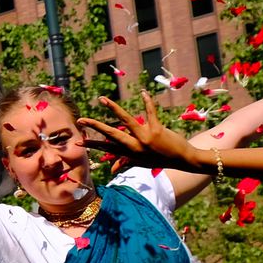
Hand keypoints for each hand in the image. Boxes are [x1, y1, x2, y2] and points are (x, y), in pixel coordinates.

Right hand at [77, 91, 197, 172]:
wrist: (183, 160)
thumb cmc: (161, 160)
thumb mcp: (141, 163)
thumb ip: (126, 163)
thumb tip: (112, 170)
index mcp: (129, 153)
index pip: (106, 147)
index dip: (92, 144)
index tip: (78, 142)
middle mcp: (135, 145)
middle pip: (111, 133)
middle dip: (95, 126)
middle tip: (81, 120)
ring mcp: (145, 137)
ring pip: (126, 120)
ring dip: (113, 108)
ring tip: (102, 99)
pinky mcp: (157, 129)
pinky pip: (150, 112)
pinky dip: (147, 102)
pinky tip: (142, 92)